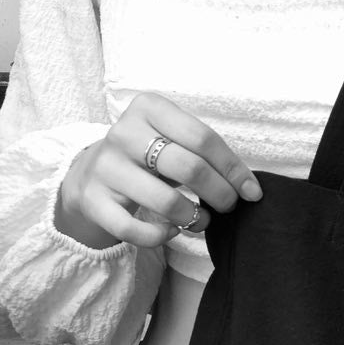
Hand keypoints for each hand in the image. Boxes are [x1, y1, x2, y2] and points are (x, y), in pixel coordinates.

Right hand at [55, 91, 261, 249]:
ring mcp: (106, 167)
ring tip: (202, 220)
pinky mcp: (93, 200)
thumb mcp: (171, 139)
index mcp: (148, 108)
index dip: (233, 168)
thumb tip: (248, 187)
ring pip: (165, 201)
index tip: (251, 191)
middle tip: (228, 205)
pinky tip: (171, 231)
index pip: (202, 138)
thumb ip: (203, 153)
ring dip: (194, 217)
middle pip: (188, 167)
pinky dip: (160, 237)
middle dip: (219, 193)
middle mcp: (124, 133)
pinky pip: (133, 229)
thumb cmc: (146, 155)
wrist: (92, 172)